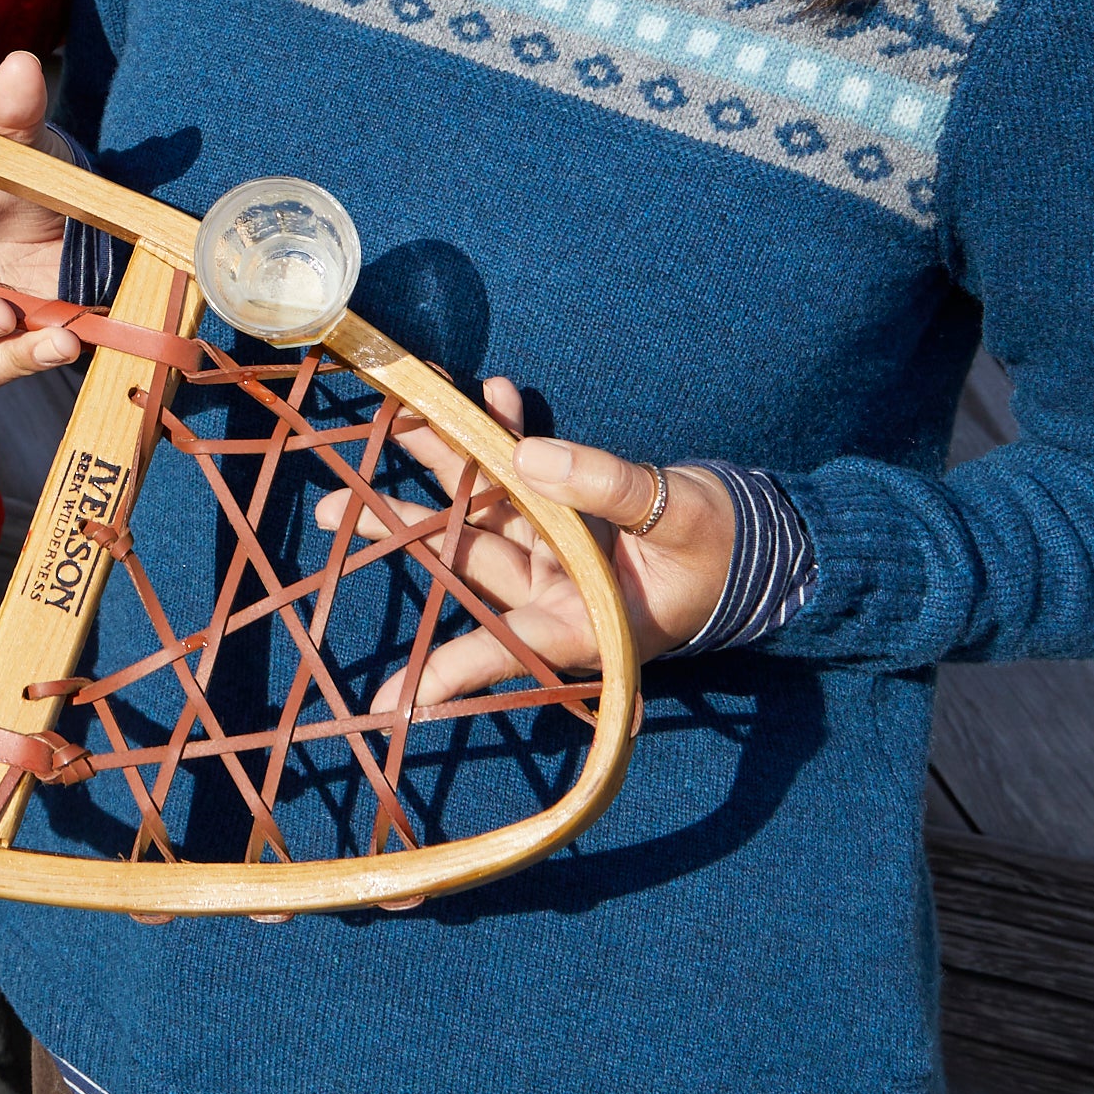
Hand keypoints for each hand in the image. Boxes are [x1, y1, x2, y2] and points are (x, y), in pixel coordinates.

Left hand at [307, 379, 733, 710]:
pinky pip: (525, 470)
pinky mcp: (567, 511)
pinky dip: (510, 432)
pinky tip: (494, 391)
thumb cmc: (727, 552)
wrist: (763, 540)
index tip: (390, 702)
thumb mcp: (681, 520)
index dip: (447, 673)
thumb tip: (530, 454)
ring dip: (445, 457)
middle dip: (403, 526)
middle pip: (469, 556)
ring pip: (484, 503)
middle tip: (329, 511)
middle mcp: (557, 588)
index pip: (505, 649)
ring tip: (395, 415)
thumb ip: (611, 488)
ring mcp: (556, 548)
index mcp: (585, 623)